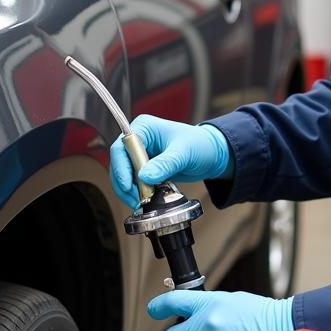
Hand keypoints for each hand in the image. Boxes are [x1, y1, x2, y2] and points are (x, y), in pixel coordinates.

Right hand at [109, 115, 231, 210]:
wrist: (212, 154)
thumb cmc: (201, 145)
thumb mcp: (184, 153)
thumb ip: (165, 164)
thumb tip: (145, 176)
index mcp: (145, 128)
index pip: (122, 147)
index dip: (121, 167)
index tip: (127, 185)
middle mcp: (140, 140)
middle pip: (119, 163)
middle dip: (125, 183)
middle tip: (137, 199)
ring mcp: (142, 155)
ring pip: (124, 175)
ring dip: (130, 191)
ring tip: (142, 202)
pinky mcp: (146, 168)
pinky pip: (134, 182)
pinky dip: (137, 193)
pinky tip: (146, 200)